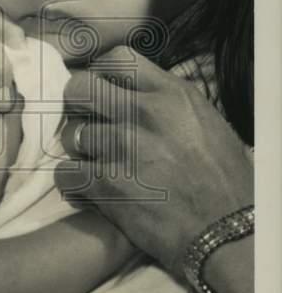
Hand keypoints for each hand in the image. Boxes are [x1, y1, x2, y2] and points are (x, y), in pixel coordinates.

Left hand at [54, 47, 252, 276]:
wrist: (227, 233)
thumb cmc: (221, 181)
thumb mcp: (204, 122)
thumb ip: (165, 101)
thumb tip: (130, 90)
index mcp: (172, 94)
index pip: (116, 59)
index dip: (101, 74)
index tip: (103, 92)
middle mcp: (145, 113)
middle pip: (80, 88)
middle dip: (77, 106)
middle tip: (88, 124)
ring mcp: (124, 147)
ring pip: (70, 134)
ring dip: (79, 152)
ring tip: (97, 165)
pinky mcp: (108, 184)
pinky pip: (65, 173)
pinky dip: (74, 185)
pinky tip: (90, 191)